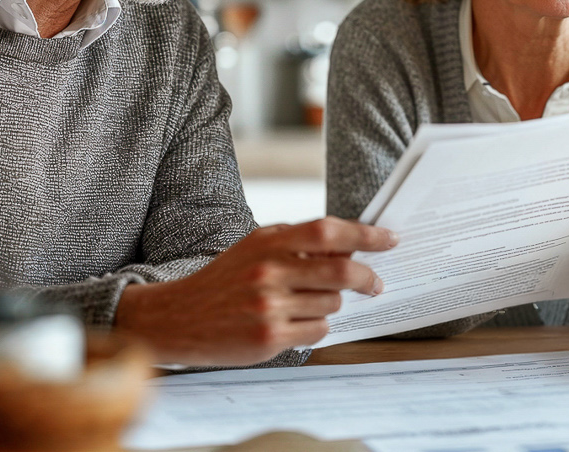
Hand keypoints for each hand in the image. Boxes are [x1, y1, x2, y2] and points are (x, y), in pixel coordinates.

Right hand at [114, 217, 397, 364]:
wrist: (178, 318)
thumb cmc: (225, 280)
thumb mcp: (256, 249)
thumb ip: (298, 244)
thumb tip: (350, 246)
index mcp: (268, 243)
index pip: (329, 231)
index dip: (366, 234)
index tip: (390, 239)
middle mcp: (269, 272)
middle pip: (341, 271)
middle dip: (367, 278)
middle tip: (375, 283)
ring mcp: (269, 307)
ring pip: (331, 305)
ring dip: (331, 305)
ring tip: (307, 304)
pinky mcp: (269, 338)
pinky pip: (318, 331)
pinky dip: (316, 327)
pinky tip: (294, 323)